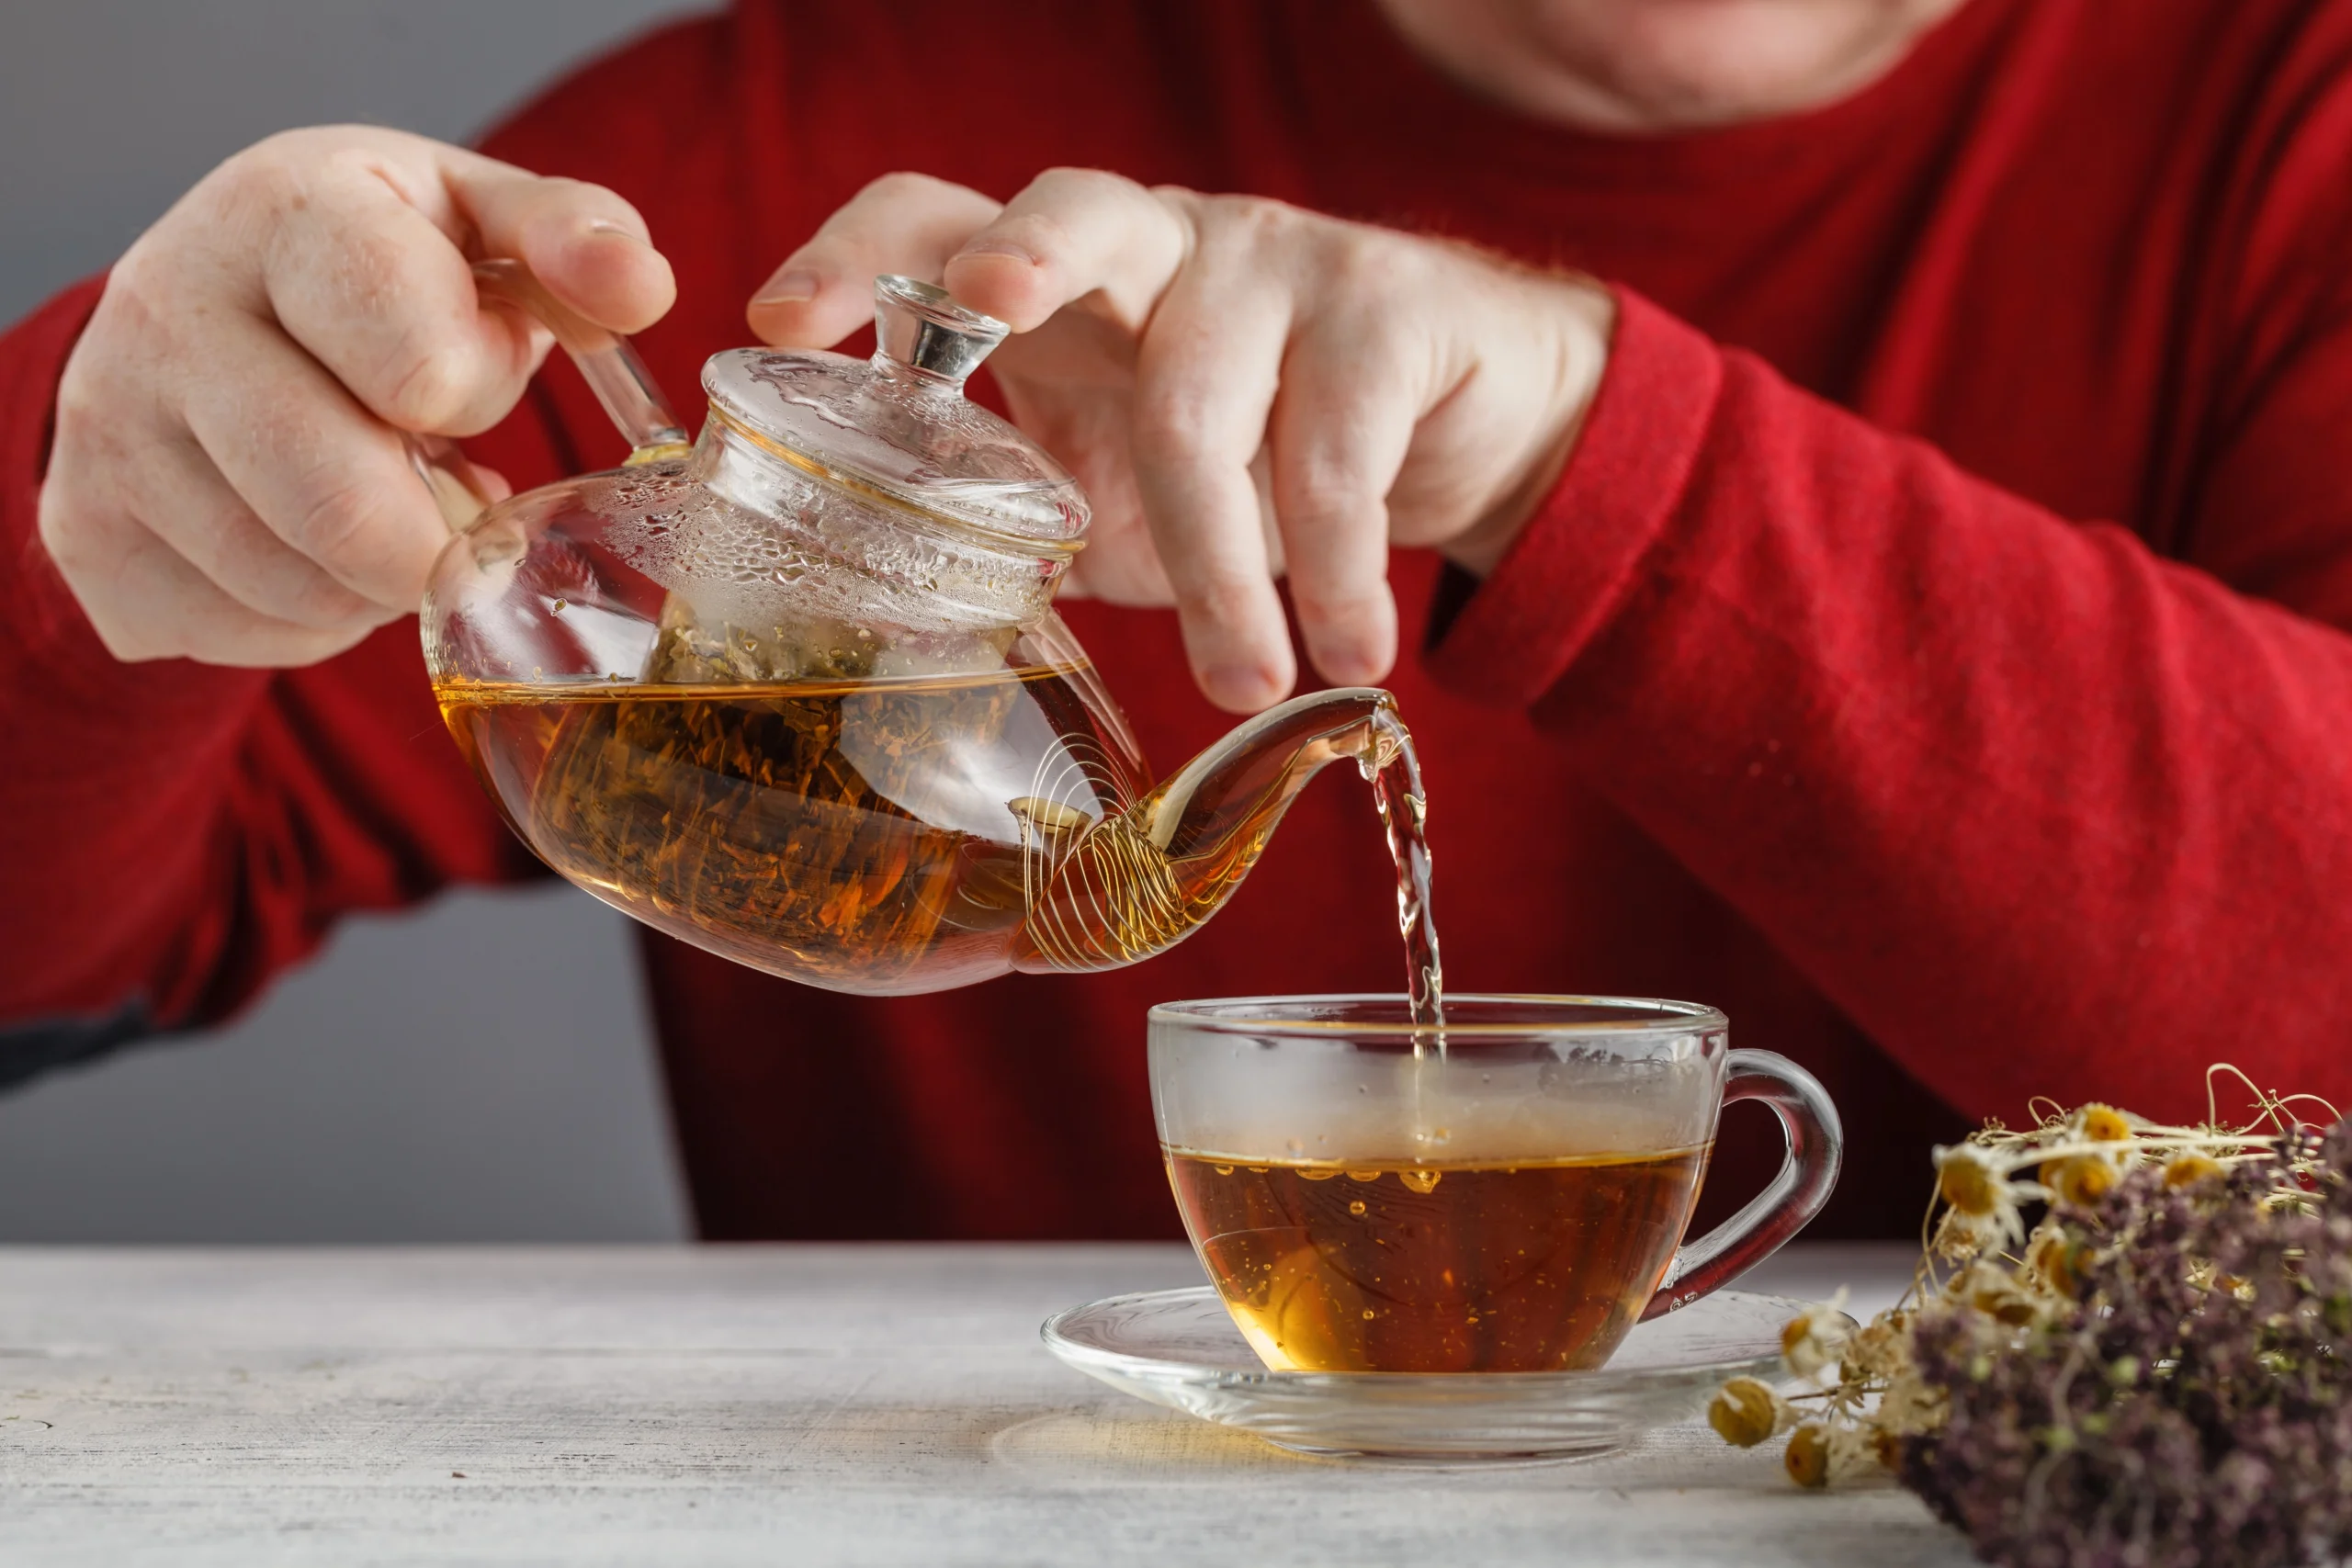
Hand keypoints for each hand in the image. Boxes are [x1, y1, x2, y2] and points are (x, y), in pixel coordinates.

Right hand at [38, 126, 674, 665]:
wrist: (201, 303)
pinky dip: (310, 617)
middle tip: (450, 486)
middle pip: (349, 511)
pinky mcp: (87, 532)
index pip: (418, 362)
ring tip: (377, 497)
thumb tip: (640, 288)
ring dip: (378, 578)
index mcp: (286, 212)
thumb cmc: (374, 266)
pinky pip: (242, 634)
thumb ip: (572, 238)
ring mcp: (111, 428)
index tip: (463, 377)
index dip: (474, 394)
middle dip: (436, 529)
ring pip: (302, 587)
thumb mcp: (475, 219)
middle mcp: (170, 311)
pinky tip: (308, 539)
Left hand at [748, 170, 1612, 711]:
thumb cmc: (1261, 461)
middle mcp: (1158, 243)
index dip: (853, 255)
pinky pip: (1337, 450)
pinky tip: (1347, 651)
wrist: (1464, 428)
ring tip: (1244, 681)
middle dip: (1015, 259)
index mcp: (1065, 287)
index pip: (937, 222)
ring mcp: (1275, 260)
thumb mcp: (1127, 494)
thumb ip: (1028, 527)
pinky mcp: (1389, 307)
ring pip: (1204, 400)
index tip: (776, 322)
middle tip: (984, 317)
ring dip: (1220, 569)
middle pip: (1072, 209)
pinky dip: (1335, 573)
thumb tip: (896, 630)